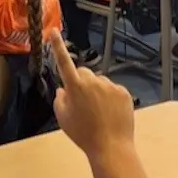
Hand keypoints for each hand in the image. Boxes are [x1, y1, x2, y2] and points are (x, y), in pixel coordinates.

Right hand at [49, 30, 135, 159]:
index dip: (57, 46)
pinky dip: (110, 98)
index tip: (54, 31)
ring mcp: (110, 86)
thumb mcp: (62, 118)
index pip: (63, 62)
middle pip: (83, 73)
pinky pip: (113, 89)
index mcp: (75, 87)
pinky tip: (109, 113)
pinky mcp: (123, 92)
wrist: (111, 146)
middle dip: (81, 82)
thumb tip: (64, 90)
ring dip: (96, 91)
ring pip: (99, 82)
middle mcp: (93, 81)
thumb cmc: (83, 134)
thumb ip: (60, 99)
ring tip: (98, 112)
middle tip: (81, 102)